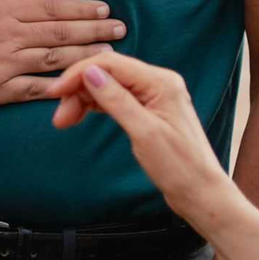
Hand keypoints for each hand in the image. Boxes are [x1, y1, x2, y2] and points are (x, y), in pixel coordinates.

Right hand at [0, 0, 125, 108]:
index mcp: (3, 11)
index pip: (50, 8)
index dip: (79, 8)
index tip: (103, 8)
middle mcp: (10, 37)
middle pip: (60, 33)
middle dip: (94, 30)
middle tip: (120, 29)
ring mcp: (7, 65)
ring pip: (55, 60)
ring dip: (86, 56)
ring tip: (111, 54)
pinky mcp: (0, 91)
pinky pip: (36, 89)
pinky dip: (60, 86)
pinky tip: (81, 84)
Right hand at [49, 53, 258, 259]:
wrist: (203, 195)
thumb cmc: (179, 168)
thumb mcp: (144, 133)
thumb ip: (116, 100)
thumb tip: (90, 72)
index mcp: (160, 82)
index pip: (111, 64)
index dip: (79, 74)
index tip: (55, 92)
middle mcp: (158, 82)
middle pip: (108, 73)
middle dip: (79, 89)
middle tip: (60, 117)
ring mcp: (154, 95)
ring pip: (109, 85)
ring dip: (85, 99)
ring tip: (64, 121)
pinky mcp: (149, 109)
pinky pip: (117, 97)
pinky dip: (97, 106)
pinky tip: (82, 115)